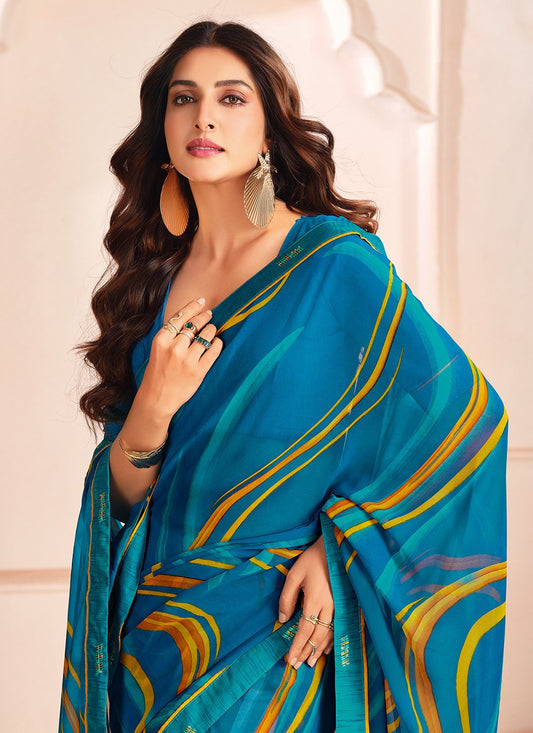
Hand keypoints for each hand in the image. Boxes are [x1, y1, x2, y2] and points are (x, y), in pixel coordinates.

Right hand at [137, 297, 222, 421]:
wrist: (157, 398)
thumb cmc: (158, 372)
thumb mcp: (158, 349)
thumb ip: (171, 335)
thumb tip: (191, 316)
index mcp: (162, 340)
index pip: (181, 316)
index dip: (193, 307)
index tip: (202, 302)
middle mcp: (175, 347)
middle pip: (195, 324)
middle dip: (205, 317)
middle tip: (209, 315)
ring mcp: (187, 360)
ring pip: (207, 335)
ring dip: (211, 331)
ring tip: (212, 331)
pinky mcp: (199, 371)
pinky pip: (214, 350)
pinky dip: (218, 344)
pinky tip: (217, 343)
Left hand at [278, 535, 333, 667]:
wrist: (336, 547)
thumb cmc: (313, 559)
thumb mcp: (294, 575)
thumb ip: (287, 598)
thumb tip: (283, 620)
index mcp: (316, 600)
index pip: (305, 630)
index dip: (297, 646)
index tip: (289, 660)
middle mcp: (330, 607)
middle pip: (318, 636)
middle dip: (307, 652)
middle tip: (297, 665)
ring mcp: (340, 606)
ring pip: (330, 634)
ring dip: (320, 649)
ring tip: (311, 662)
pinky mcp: (346, 604)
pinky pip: (339, 627)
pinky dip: (332, 639)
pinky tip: (327, 647)